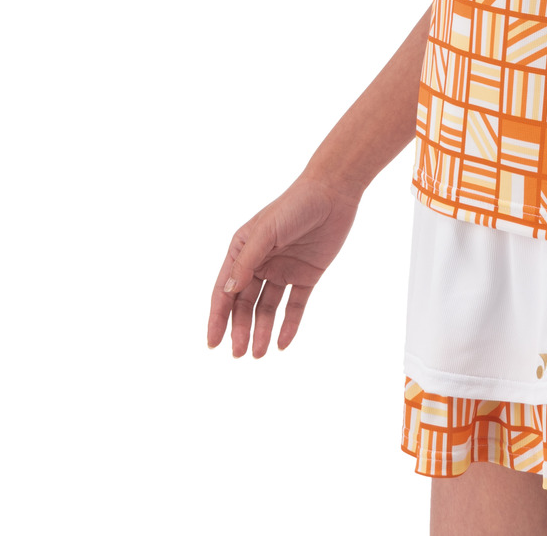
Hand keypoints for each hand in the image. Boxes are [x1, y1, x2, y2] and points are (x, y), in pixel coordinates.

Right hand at [206, 175, 359, 357]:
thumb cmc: (295, 205)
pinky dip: (288, 325)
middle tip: (238, 353)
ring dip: (261, 330)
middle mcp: (260, 262)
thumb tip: (228, 291)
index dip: (217, 317)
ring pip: (268, 308)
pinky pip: (295, 305)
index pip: (225, 289)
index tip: (212, 343)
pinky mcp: (306, 275)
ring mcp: (283, 270)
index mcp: (243, 250)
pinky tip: (282, 343)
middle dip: (240, 329)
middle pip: (245, 304)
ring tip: (258, 354)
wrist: (334, 192)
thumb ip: (247, 261)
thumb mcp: (267, 232)